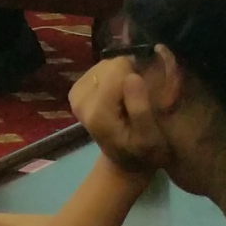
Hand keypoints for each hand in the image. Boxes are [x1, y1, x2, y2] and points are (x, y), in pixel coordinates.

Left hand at [69, 56, 171, 176]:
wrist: (125, 161)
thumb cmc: (143, 151)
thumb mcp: (150, 137)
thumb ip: (140, 108)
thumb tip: (132, 76)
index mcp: (98, 111)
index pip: (118, 68)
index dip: (136, 76)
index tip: (144, 97)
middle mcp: (80, 100)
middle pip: (111, 64)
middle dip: (127, 76)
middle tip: (136, 100)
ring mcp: (75, 94)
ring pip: (105, 65)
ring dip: (120, 78)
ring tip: (127, 99)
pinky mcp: (76, 91)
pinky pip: (99, 70)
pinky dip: (111, 78)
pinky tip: (116, 96)